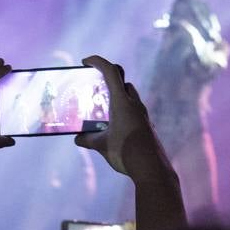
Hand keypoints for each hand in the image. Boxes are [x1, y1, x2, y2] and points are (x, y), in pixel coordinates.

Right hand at [75, 55, 172, 183]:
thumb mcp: (101, 146)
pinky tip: (114, 125)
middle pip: (121, 81)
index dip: (97, 61)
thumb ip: (87, 139)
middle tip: (94, 86)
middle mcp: (134, 103)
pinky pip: (133, 110)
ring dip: (116, 95)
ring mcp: (142, 114)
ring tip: (102, 108)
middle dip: (107, 78)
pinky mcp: (146, 124)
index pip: (110, 71)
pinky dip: (122, 110)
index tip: (85, 62)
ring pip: (129, 95)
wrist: (152, 168)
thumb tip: (77, 138)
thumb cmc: (125, 152)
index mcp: (122, 102)